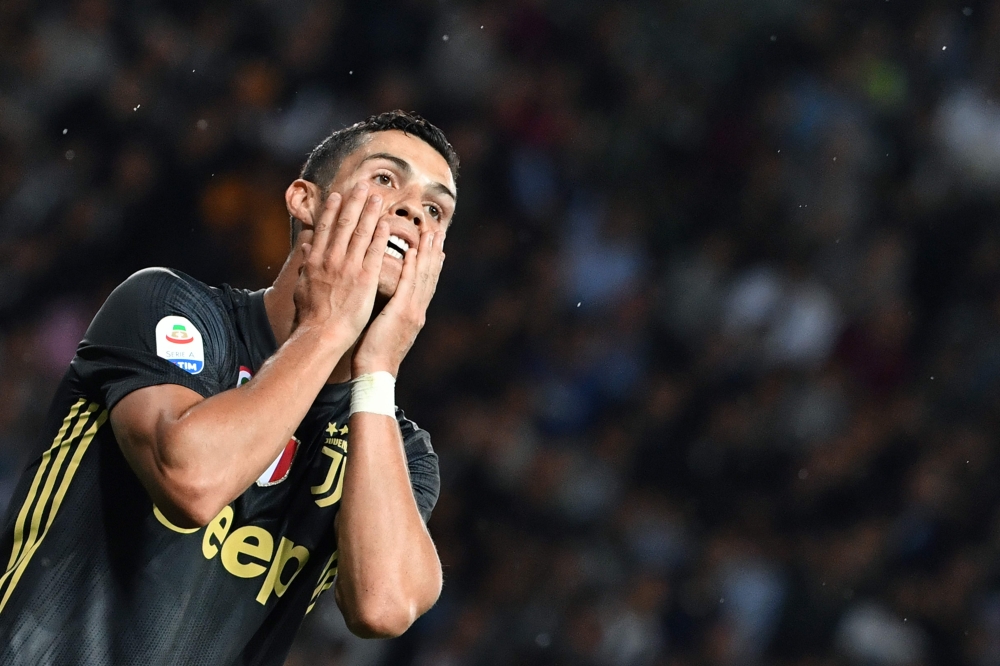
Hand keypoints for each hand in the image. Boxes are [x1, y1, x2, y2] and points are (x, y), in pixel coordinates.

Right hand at [293, 183, 389, 341]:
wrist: (321, 334)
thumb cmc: (310, 316)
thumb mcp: (301, 287)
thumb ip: (304, 265)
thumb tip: (305, 247)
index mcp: (315, 261)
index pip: (324, 229)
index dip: (331, 209)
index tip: (338, 195)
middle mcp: (331, 259)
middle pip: (343, 224)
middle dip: (353, 203)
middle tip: (362, 186)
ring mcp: (348, 267)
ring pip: (360, 233)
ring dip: (369, 213)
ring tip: (377, 197)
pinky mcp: (364, 278)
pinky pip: (374, 252)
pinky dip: (380, 236)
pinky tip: (386, 223)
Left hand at [352, 228, 445, 376]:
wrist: (375, 373)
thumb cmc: (374, 356)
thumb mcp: (386, 331)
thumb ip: (389, 314)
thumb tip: (385, 304)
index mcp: (414, 315)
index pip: (425, 285)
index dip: (431, 265)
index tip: (435, 248)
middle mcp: (417, 311)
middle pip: (429, 277)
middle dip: (434, 253)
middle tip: (438, 233)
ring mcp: (412, 311)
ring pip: (423, 277)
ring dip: (427, 253)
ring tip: (431, 234)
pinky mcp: (402, 312)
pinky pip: (408, 284)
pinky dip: (412, 267)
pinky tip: (413, 252)